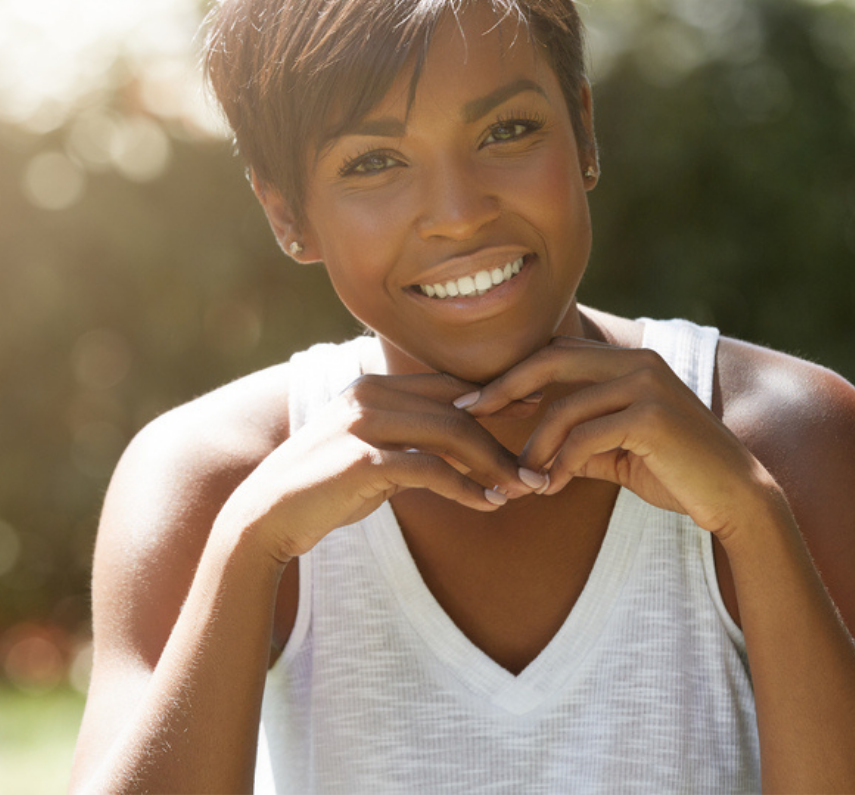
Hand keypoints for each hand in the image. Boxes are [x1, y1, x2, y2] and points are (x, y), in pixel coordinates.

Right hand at [225, 372, 536, 564]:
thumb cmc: (327, 488)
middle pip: (458, 408)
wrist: (267, 517)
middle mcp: (370, 395)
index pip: (450, 386)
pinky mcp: (362, 459)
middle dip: (504, 438)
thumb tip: (469, 449)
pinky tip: (486, 504)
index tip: (533, 415)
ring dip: (494, 464)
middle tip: (538, 467)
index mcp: (375, 387)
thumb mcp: (377, 456)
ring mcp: (364, 423)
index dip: (495, 399)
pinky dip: (465, 487)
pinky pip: (429, 469)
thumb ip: (416, 442)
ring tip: (522, 489)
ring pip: (452, 433)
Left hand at [457, 336, 773, 537]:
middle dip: (502, 386)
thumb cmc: (674, 472)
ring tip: (522, 478)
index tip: (475, 398)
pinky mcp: (651, 415)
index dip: (512, 372)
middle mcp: (637, 361)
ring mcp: (646, 384)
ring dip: (534, 446)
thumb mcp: (616, 450)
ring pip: (563, 406)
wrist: (735, 497)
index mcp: (628, 361)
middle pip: (549, 360)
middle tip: (469, 413)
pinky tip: (552, 486)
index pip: (556, 352)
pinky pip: (585, 435)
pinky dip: (561, 463)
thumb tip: (530, 448)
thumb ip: (577, 439)